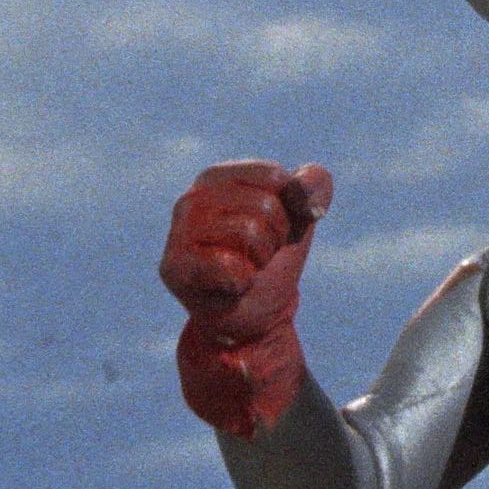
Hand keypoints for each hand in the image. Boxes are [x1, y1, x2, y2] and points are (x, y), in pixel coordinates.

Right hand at [160, 160, 332, 344]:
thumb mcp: (304, 214)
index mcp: (219, 176)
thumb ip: (315, 183)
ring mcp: (178, 231)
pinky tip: (230, 286)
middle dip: (276, 237)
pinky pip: (229, 266)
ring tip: (246, 268)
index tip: (276, 225)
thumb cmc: (274, 255)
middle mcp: (192, 197)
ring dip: (261, 259)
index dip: (290, 207)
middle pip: (265, 206)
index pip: (274, 176)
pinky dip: (243, 282)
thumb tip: (301, 189)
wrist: (257, 312)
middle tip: (259, 253)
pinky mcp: (174, 266)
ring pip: (249, 232)